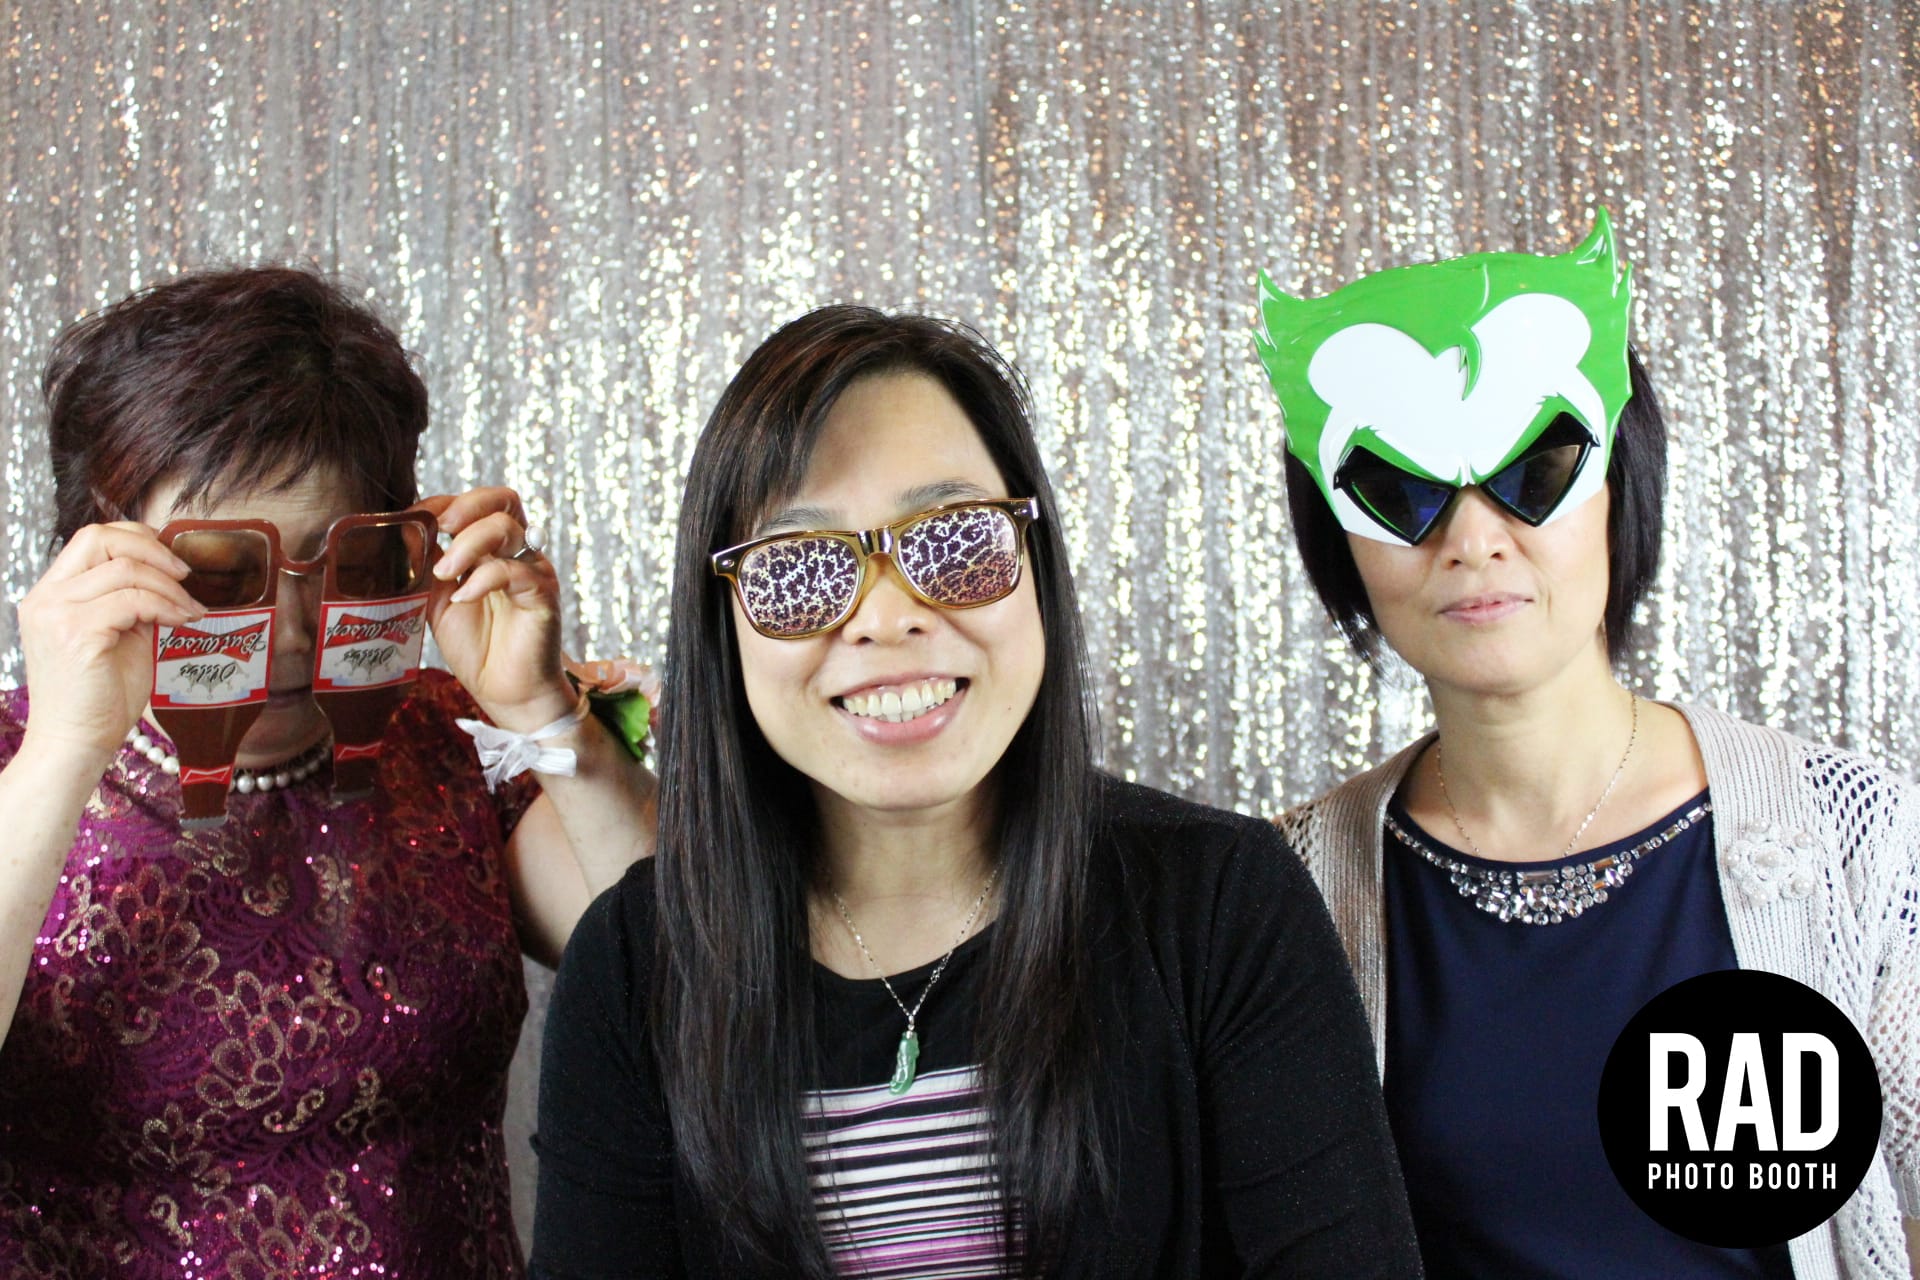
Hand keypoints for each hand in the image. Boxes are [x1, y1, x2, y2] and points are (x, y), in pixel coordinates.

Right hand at [15, 522, 203, 767]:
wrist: (77, 742)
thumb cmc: (100, 695)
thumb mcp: (117, 635)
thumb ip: (130, 601)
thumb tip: (168, 574)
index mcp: (50, 594)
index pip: (90, 539)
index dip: (136, 539)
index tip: (171, 561)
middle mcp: (45, 598)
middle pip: (99, 538)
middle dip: (152, 550)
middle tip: (186, 575)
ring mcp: (56, 613)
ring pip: (124, 570)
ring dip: (169, 586)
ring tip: (190, 609)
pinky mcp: (76, 633)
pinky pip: (133, 600)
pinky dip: (166, 606)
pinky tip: (182, 621)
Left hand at [418, 487, 574, 731]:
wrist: (505, 692)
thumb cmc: (476, 648)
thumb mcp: (437, 601)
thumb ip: (426, 569)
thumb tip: (402, 536)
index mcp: (493, 549)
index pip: (479, 504)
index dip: (447, 502)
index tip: (417, 517)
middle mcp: (517, 553)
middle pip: (503, 500)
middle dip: (467, 505)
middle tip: (440, 525)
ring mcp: (533, 571)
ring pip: (508, 528)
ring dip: (468, 543)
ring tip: (444, 573)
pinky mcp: (543, 595)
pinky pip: (515, 571)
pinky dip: (483, 579)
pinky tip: (464, 597)